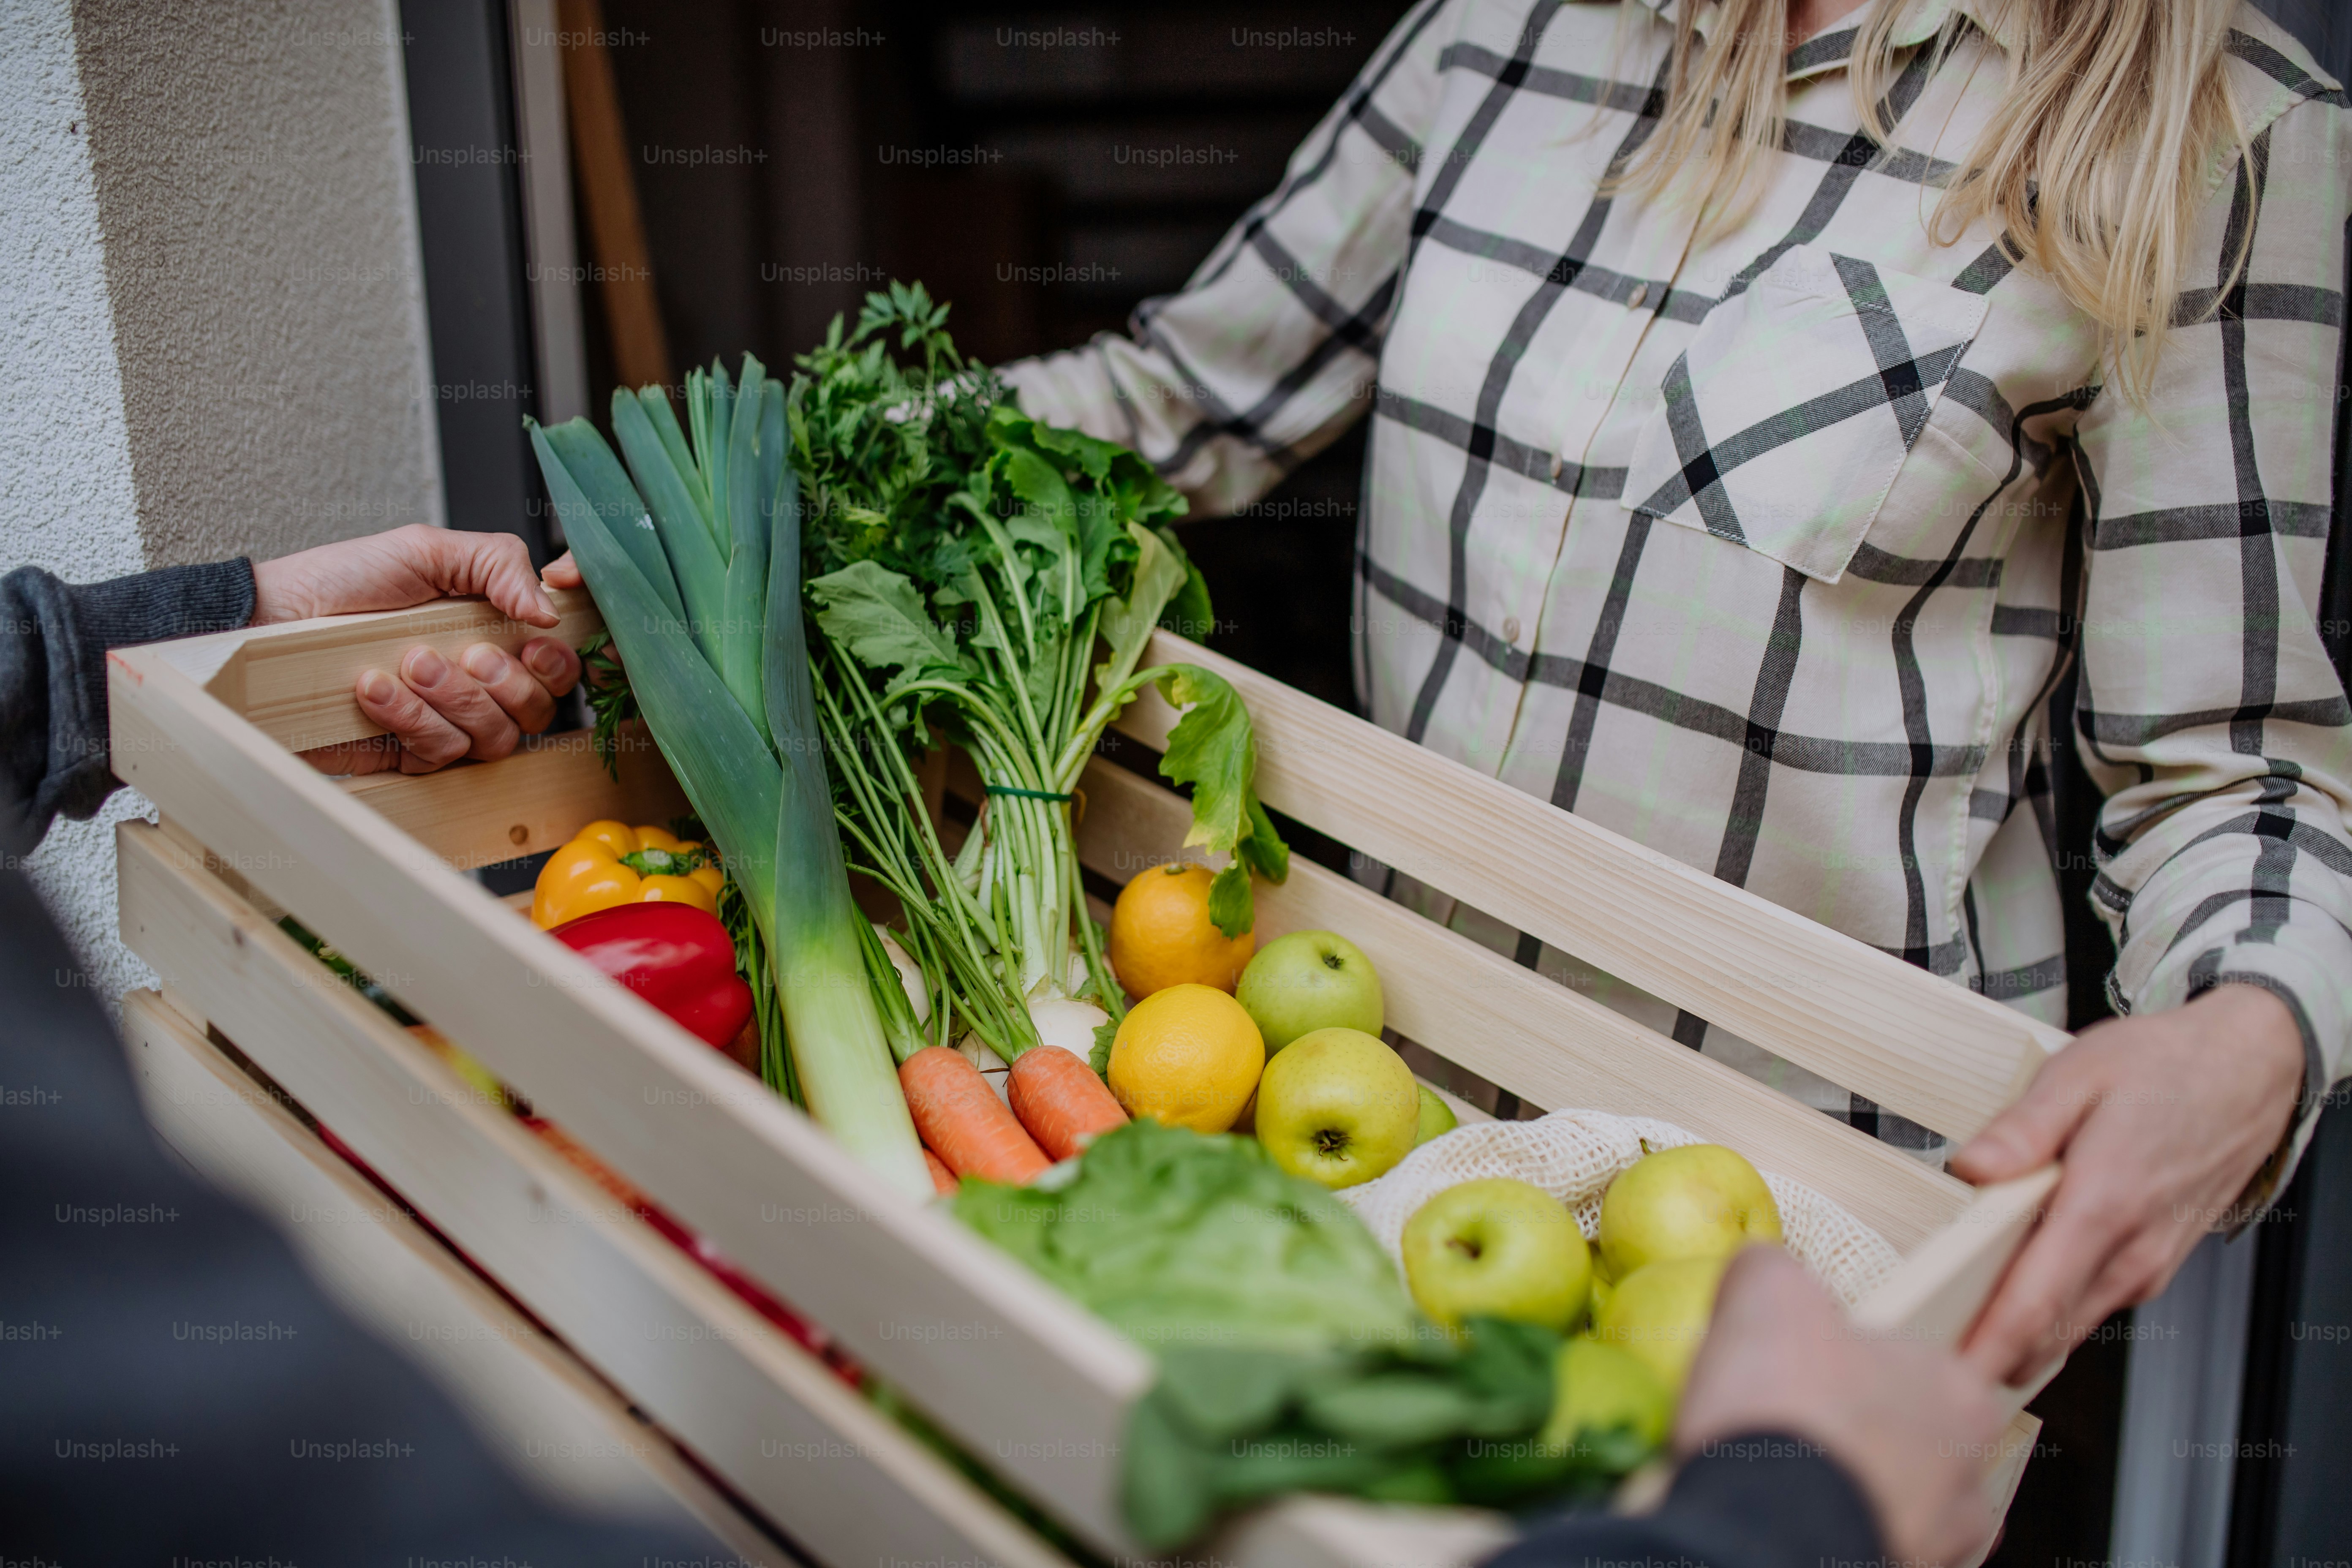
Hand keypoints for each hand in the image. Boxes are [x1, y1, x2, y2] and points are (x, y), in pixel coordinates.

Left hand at [251, 526, 583, 774]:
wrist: (274, 621)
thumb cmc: (344, 581)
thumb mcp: (426, 549)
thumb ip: (499, 564)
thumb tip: (549, 610)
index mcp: (494, 634)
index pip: (560, 665)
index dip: (561, 661)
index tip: (534, 642)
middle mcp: (480, 685)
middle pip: (538, 710)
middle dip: (504, 682)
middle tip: (464, 653)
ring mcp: (449, 723)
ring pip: (494, 737)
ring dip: (452, 699)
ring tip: (406, 662)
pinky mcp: (412, 756)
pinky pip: (441, 755)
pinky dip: (408, 719)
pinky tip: (374, 688)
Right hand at [1679, 1247, 2003, 1566]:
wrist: (1768, 1536)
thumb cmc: (1787, 1407)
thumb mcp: (1766, 1293)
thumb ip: (1774, 1270)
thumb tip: (1765, 1271)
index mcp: (1961, 1395)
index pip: (1918, 1367)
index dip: (1855, 1365)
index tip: (1807, 1374)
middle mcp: (1970, 1478)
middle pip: (1914, 1443)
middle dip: (1862, 1439)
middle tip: (1795, 1430)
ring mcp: (1943, 1549)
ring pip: (1901, 1511)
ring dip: (1855, 1498)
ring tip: (1787, 1488)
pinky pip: (1872, 1553)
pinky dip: (1838, 1543)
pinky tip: (1788, 1528)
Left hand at [1950, 984, 2303, 1384]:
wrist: (2246, 1072)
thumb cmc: (2161, 1068)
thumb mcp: (2079, 1073)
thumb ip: (2022, 1128)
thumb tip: (1970, 1166)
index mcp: (2103, 1204)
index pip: (2035, 1305)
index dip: (1985, 1346)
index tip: (1938, 1373)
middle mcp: (2130, 1250)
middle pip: (2048, 1331)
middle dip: (1985, 1352)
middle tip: (1919, 1354)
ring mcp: (2147, 1264)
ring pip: (2070, 1323)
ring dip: (2015, 1335)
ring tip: (1947, 1323)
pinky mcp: (2153, 1264)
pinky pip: (2090, 1303)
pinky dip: (2048, 1310)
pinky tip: (2007, 1288)